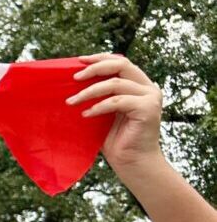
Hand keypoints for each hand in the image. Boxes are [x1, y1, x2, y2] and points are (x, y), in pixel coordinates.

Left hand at [70, 54, 165, 175]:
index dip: (100, 58)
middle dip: (95, 68)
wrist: (132, 162)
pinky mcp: (148, 109)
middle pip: (121, 65)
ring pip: (116, 84)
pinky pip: (117, 101)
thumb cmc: (115, 139)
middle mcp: (147, 88)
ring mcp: (151, 97)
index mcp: (138, 85)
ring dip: (89, 91)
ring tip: (72, 102)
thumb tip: (71, 82)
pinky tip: (86, 115)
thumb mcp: (103, 111)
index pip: (121, 62)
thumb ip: (98, 95)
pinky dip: (99, 107)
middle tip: (74, 77)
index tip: (79, 60)